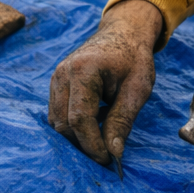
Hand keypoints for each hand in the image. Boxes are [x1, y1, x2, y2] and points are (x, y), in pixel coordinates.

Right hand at [48, 0, 162, 166]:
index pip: (79, 118)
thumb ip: (123, 120)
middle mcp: (62, 74)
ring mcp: (56, 77)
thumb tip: (113, 153)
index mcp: (83, 70)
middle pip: (63, 123)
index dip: (92, 143)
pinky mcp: (56, 83)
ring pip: (56, 121)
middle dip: (83, 144)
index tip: (108, 160)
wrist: (124, 33)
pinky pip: (57, 113)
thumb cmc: (134, 58)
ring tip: (103, 138)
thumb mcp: (137, 88)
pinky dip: (73, 125)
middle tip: (106, 155)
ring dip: (76, 136)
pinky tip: (95, 122)